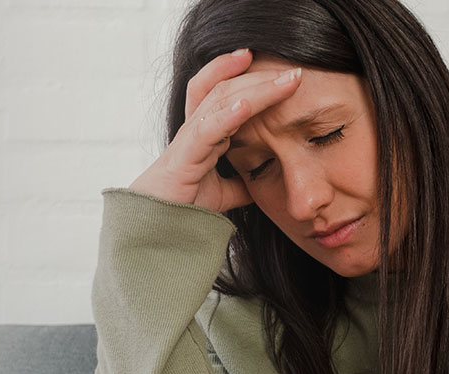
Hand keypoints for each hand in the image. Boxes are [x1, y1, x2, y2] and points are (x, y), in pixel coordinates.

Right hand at [127, 48, 301, 213]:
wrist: (155, 230)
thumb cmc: (182, 209)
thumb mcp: (222, 194)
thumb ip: (241, 184)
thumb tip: (264, 182)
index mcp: (204, 135)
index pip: (222, 93)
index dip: (243, 75)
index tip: (277, 68)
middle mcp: (195, 130)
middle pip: (225, 89)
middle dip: (258, 76)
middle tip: (293, 70)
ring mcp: (188, 141)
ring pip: (219, 101)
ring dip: (255, 89)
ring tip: (283, 80)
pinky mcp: (183, 158)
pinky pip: (207, 130)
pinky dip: (228, 116)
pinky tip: (247, 105)